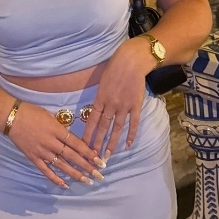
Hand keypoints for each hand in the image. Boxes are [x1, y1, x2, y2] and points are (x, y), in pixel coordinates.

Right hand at [8, 103, 106, 188]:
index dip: (89, 153)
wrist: (12, 117)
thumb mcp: (50, 115)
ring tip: (87, 181)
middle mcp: (52, 143)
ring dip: (75, 174)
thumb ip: (61, 127)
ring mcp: (42, 152)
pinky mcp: (34, 158)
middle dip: (87, 166)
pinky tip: (65, 185)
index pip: (77, 144)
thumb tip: (72, 137)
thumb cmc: (31, 112)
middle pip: (72, 156)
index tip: (99, 160)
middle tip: (99, 175)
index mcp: (57, 130)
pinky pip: (46, 170)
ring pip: (62, 166)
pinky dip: (56, 179)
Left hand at [81, 37, 153, 157]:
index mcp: (100, 98)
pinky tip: (128, 145)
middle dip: (97, 143)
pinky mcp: (136, 106)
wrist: (132, 61)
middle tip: (93, 157)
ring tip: (108, 155)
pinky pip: (133, 123)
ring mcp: (124, 106)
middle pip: (103, 128)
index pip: (92, 121)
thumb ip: (100, 97)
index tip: (82, 146)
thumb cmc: (114, 68)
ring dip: (112, 143)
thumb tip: (96, 109)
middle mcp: (111, 105)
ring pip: (117, 129)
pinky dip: (131, 135)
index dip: (87, 134)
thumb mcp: (101, 82)